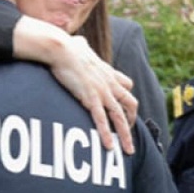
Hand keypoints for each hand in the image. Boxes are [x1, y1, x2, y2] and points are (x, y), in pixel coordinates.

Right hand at [14, 16, 137, 154]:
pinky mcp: (91, 98)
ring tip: (128, 150)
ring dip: (125, 135)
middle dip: (131, 119)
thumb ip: (83, 46)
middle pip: (130, 103)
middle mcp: (109, 83)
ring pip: (120, 117)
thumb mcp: (81, 45)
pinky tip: (109, 147)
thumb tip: (79, 42)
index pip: (127, 85)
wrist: (62, 49)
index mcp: (108, 72)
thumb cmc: (67, 47)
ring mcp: (102, 92)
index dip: (126, 97)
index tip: (125, 108)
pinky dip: (106, 135)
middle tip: (128, 132)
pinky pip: (102, 120)